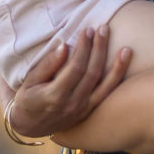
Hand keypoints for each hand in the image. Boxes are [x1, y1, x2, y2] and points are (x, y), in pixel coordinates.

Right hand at [10, 26, 131, 139]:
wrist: (31, 125)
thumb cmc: (28, 98)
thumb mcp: (29, 81)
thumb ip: (47, 64)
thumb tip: (64, 46)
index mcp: (55, 96)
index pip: (75, 68)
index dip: (83, 48)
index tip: (87, 30)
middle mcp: (72, 104)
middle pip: (92, 73)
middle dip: (99, 48)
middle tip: (102, 28)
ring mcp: (83, 109)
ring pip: (103, 83)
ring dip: (115, 62)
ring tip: (124, 45)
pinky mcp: (90, 110)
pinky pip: (108, 92)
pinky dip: (118, 75)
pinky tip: (126, 58)